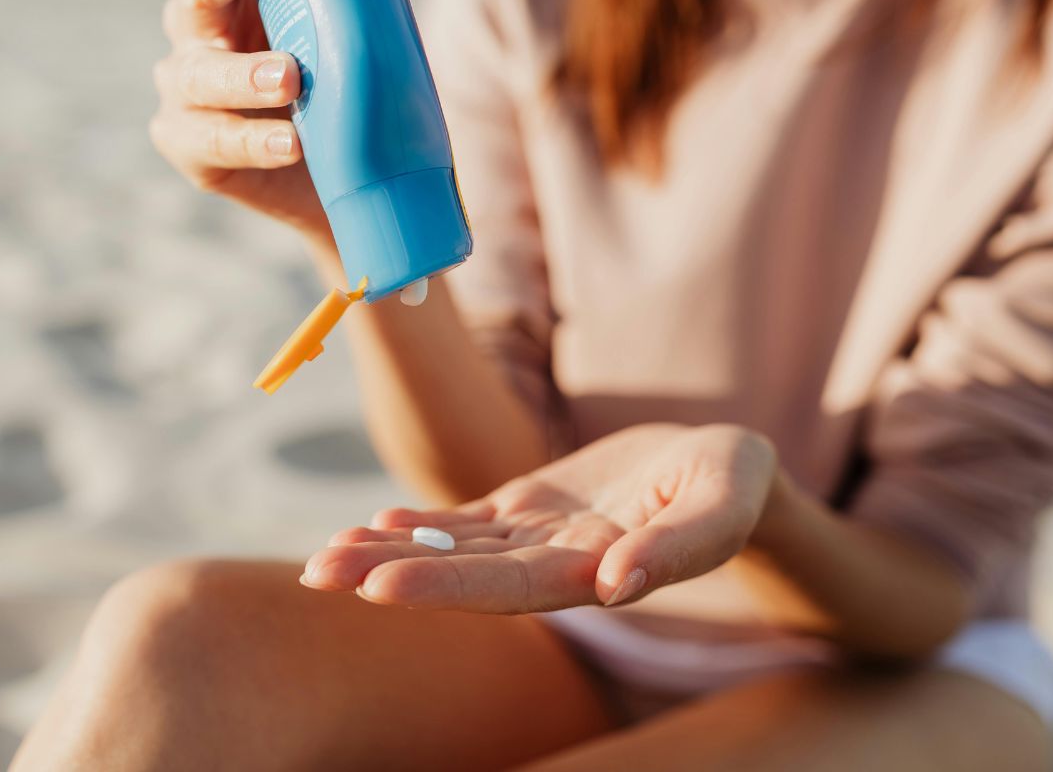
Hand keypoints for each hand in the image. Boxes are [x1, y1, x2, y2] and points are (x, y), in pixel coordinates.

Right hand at [150, 0, 405, 239]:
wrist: (341, 181)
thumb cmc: (339, 91)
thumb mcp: (356, 32)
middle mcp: (198, 27)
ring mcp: (186, 86)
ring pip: (199, 73)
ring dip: (244, 75)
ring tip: (289, 79)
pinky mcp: (188, 144)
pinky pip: (213, 141)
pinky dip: (253, 143)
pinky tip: (290, 144)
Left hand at [302, 424, 779, 612]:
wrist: (720, 464)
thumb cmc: (734, 481)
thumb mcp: (724, 501)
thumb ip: (679, 546)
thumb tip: (617, 586)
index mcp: (598, 570)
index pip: (511, 589)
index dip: (446, 589)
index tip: (380, 588)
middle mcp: (556, 563)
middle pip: (463, 575)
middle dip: (391, 575)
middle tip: (318, 574)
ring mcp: (538, 537)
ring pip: (455, 550)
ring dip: (390, 553)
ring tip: (325, 558)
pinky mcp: (530, 509)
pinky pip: (469, 522)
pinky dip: (422, 524)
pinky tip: (375, 522)